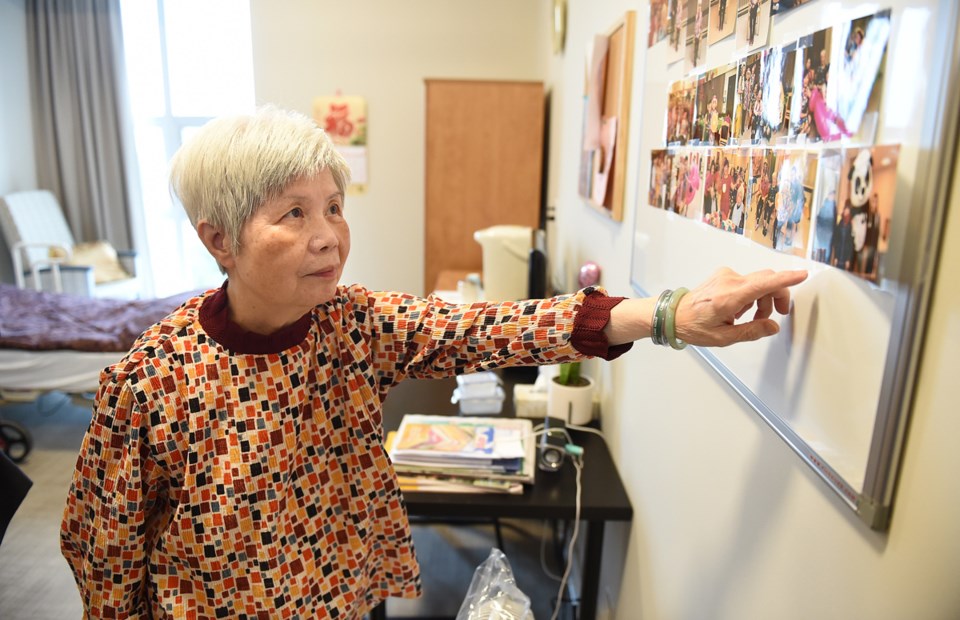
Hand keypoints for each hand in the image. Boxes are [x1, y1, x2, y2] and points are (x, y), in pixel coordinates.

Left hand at [674, 267, 807, 346]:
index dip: (787, 279)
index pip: (765, 283)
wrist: (673, 314)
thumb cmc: (694, 326)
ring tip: (749, 317)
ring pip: (757, 282)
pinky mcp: (723, 275)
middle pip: (766, 280)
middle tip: (775, 315)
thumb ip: (751, 331)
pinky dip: (750, 294)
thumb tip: (773, 326)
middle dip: (776, 297)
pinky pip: (747, 281)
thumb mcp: (723, 337)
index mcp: (730, 296)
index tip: (803, 275)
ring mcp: (726, 275)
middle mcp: (729, 280)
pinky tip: (739, 309)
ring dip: (762, 298)